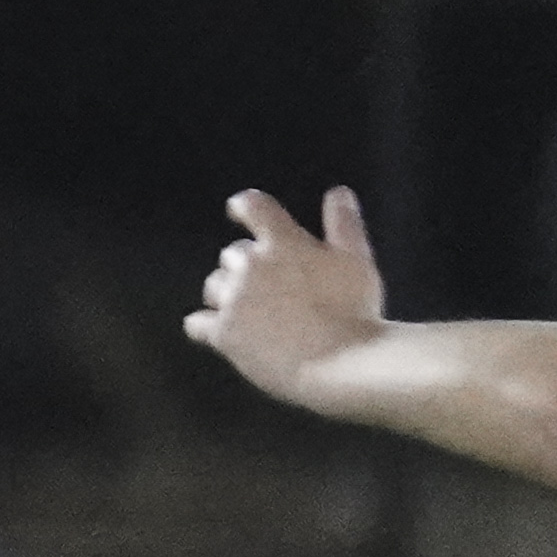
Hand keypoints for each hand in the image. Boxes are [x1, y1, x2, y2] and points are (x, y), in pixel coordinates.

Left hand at [187, 186, 382, 401]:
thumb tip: (339, 192)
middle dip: (247, 269)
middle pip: (232, 256)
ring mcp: (235, 300)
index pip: (253, 207)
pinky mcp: (225, 334)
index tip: (238, 211)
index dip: (244, 207)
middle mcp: (251, 265)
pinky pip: (198, 324)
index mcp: (283, 243)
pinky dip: (205, 326)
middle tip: (269, 290)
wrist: (343, 364)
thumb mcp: (358, 262)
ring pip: (214, 287)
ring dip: (228, 296)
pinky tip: (217, 333)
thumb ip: (344, 225)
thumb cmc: (356, 312)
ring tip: (250, 315)